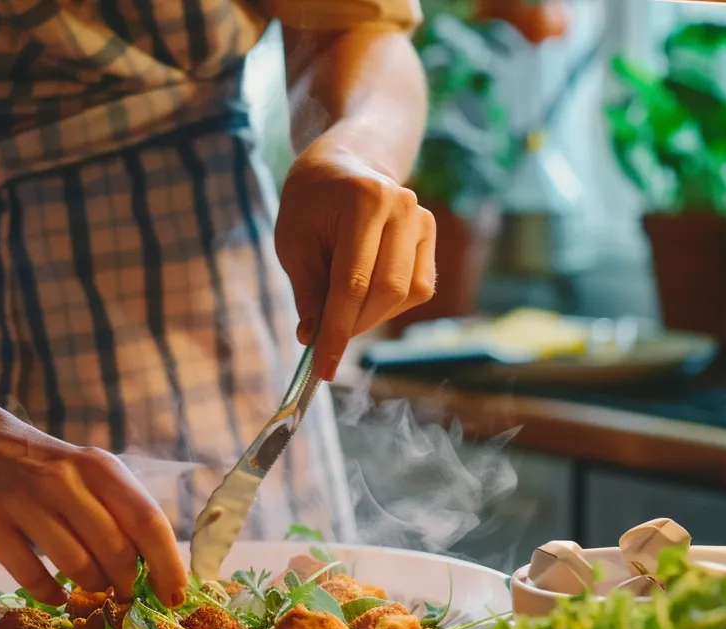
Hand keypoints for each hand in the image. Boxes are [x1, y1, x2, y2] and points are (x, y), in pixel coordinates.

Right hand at [0, 414, 186, 606]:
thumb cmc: (39, 463)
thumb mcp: (84, 471)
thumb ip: (116, 509)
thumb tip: (154, 566)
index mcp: (99, 468)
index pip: (148, 521)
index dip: (167, 564)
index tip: (175, 596)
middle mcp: (65, 481)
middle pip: (116, 550)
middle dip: (128, 583)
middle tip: (126, 593)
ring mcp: (25, 501)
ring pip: (77, 565)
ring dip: (91, 587)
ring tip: (92, 587)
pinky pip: (30, 575)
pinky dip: (49, 594)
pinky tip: (55, 595)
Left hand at [275, 137, 436, 380]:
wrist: (344, 163)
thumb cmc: (311, 204)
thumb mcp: (293, 242)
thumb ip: (307, 291)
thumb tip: (313, 338)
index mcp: (364, 201)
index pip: (352, 282)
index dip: (337, 331)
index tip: (323, 369)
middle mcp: (403, 207)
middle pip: (386, 292)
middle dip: (354, 325)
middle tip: (326, 340)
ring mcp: (423, 220)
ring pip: (406, 294)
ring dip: (372, 316)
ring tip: (342, 307)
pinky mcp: (431, 236)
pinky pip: (418, 288)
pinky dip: (390, 304)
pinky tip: (365, 294)